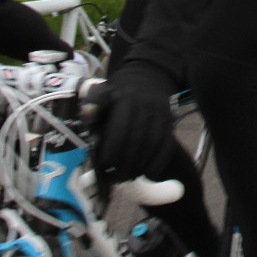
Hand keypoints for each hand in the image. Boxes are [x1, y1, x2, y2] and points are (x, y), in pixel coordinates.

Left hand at [86, 62, 174, 179]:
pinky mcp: (170, 121)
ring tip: (130, 177)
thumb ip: (93, 107)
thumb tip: (87, 113)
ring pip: (153, 143)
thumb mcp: (101, 94)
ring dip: (141, 165)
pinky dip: (157, 162)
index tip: (105, 166)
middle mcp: (145, 103)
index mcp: (125, 97)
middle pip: (137, 139)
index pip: (120, 127)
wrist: (147, 78)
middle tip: (117, 178)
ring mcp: (160, 112)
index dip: (113, 149)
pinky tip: (148, 173)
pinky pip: (166, 144)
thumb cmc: (117, 95)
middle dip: (126, 162)